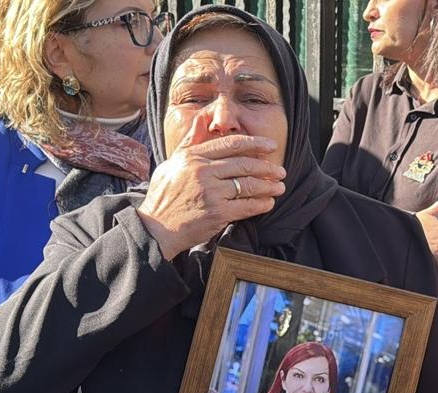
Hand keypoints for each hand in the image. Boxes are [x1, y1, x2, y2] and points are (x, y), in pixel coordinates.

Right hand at [138, 114, 286, 259]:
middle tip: (280, 170)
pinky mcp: (217, 213)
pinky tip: (268, 203)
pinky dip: (260, 204)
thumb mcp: (172, 162)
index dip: (255, 143)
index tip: (271, 146)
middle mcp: (203, 172)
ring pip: (248, 185)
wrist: (156, 228)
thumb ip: (190, 141)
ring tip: (279, 187)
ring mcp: (211, 193)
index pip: (231, 145)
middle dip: (267, 167)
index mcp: (193, 156)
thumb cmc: (164, 195)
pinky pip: (246, 206)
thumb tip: (202, 119)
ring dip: (268, 186)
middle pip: (244, 164)